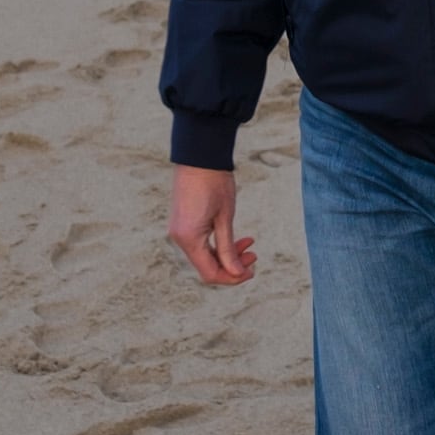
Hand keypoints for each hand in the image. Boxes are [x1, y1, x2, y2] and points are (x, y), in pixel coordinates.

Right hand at [167, 165, 260, 285]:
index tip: (252, 271)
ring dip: (227, 254)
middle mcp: (180, 238)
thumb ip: (228, 249)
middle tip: (254, 255)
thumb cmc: (214, 184)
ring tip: (249, 245)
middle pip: (207, 267)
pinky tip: (236, 238)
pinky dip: (218, 245)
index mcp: (189, 239)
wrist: (199, 156)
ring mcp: (179, 231)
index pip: (210, 273)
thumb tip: (237, 273)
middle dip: (232, 266)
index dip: (232, 278)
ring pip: (205, 255)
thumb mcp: (225, 218)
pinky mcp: (183, 223)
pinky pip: (200, 244)